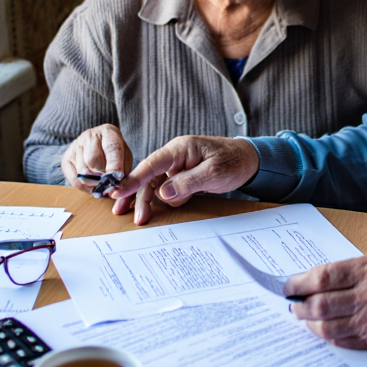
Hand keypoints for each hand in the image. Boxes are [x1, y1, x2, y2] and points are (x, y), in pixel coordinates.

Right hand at [61, 125, 133, 211]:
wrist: (99, 146)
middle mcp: (89, 136)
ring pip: (83, 172)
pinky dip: (85, 187)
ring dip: (94, 184)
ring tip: (103, 187)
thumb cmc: (116, 153)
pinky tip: (93, 187)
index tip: (116, 178)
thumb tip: (114, 187)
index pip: (111, 148)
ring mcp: (75, 146)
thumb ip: (123, 171)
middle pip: (94, 161)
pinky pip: (74, 179)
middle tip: (110, 186)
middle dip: (103, 178)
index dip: (114, 165)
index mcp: (108, 132)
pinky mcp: (66, 159)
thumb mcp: (125, 157)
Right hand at [110, 136, 258, 224]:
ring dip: (147, 201)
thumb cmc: (233, 161)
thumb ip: (188, 182)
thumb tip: (163, 194)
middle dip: (138, 196)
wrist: (249, 161)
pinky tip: (152, 210)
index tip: (118, 190)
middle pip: (149, 177)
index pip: (152, 163)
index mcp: (180, 149)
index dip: (133, 177)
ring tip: (141, 217)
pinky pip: (165, 189)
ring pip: (155, 185)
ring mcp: (177, 167)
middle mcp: (175, 156)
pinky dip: (159, 200)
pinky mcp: (181, 177)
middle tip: (131, 215)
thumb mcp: (214, 173)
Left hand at [287, 254, 366, 349]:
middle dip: (299, 306)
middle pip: (319, 306)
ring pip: (327, 328)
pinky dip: (328, 336)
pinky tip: (324, 329)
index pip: (321, 278)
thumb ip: (349, 270)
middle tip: (292, 304)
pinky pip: (343, 341)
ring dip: (310, 324)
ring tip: (305, 318)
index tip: (287, 286)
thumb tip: (315, 281)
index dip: (298, 283)